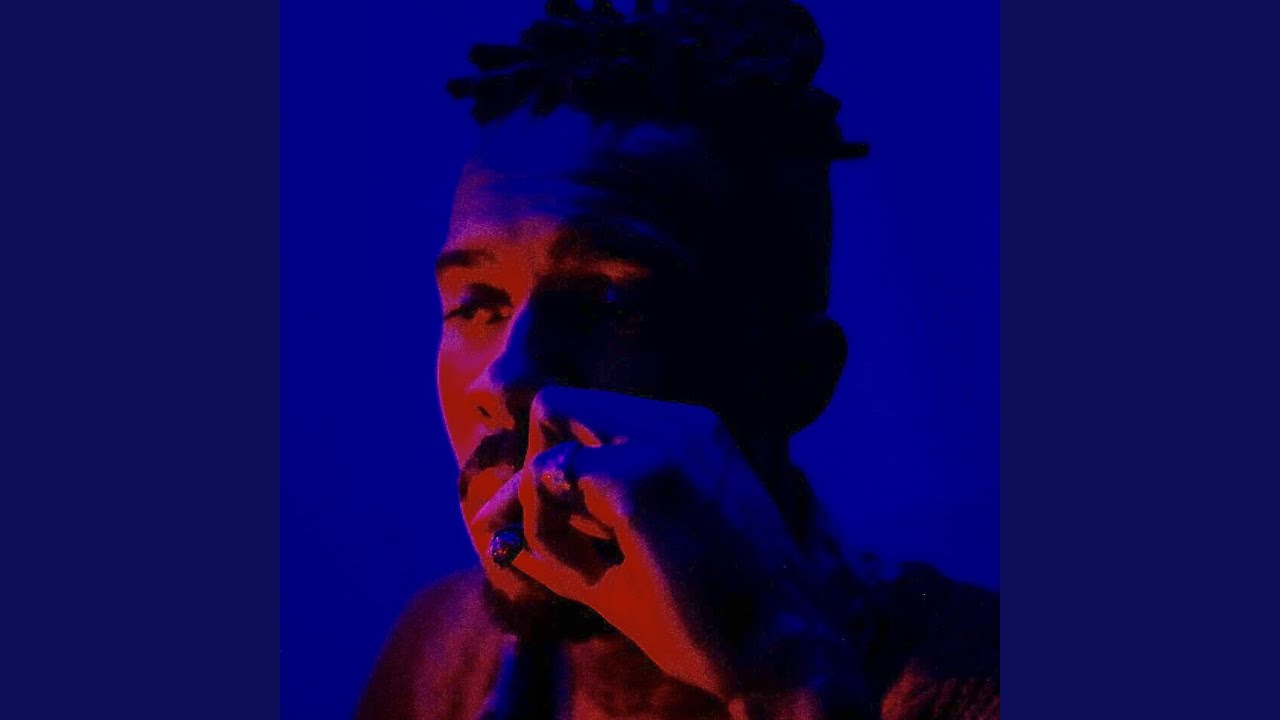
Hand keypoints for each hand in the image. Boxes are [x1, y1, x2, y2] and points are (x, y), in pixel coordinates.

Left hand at [469, 386, 857, 707]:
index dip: (540, 468)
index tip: (510, 523)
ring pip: (549, 439)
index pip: (584, 416)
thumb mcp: (629, 572)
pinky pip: (550, 480)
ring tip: (583, 567)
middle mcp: (679, 422)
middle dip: (528, 475)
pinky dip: (546, 527)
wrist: (786, 655)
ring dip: (541, 507)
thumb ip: (567, 543)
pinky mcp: (644, 477)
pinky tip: (587, 571)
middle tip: (527, 538)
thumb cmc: (717, 621)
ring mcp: (665, 442)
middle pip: (556, 404)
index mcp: (688, 435)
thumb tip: (497, 536)